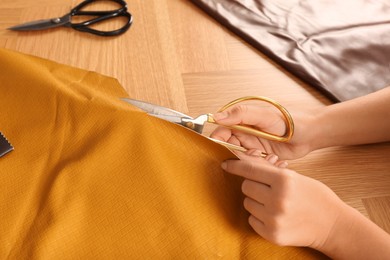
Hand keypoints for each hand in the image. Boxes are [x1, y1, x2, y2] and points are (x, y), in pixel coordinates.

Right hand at [211, 104, 315, 159]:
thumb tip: (216, 116)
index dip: (219, 141)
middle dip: (237, 155)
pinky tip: (273, 160)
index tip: (222, 150)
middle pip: (229, 148)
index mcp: (241, 122)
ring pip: (241, 159)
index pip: (221, 132)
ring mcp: (253, 146)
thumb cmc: (290, 120)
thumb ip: (240, 114)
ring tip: (265, 156)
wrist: (311, 133)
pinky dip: (261, 166)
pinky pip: (254, 166)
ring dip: (251, 161)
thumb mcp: (264, 115)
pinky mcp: (262, 158)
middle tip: (252, 154)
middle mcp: (244, 134)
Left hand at [221, 157, 343, 248]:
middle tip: (266, 187)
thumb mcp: (295, 176)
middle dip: (253, 184)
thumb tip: (244, 162)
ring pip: (247, 203)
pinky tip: (275, 215)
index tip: (226, 164)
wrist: (332, 225)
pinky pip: (252, 219)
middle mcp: (277, 200)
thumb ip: (269, 171)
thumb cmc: (314, 196)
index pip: (250, 169)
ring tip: (274, 203)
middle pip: (246, 186)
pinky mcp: (272, 235)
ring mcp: (274, 219)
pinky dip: (259, 216)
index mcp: (284, 180)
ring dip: (256, 201)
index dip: (235, 166)